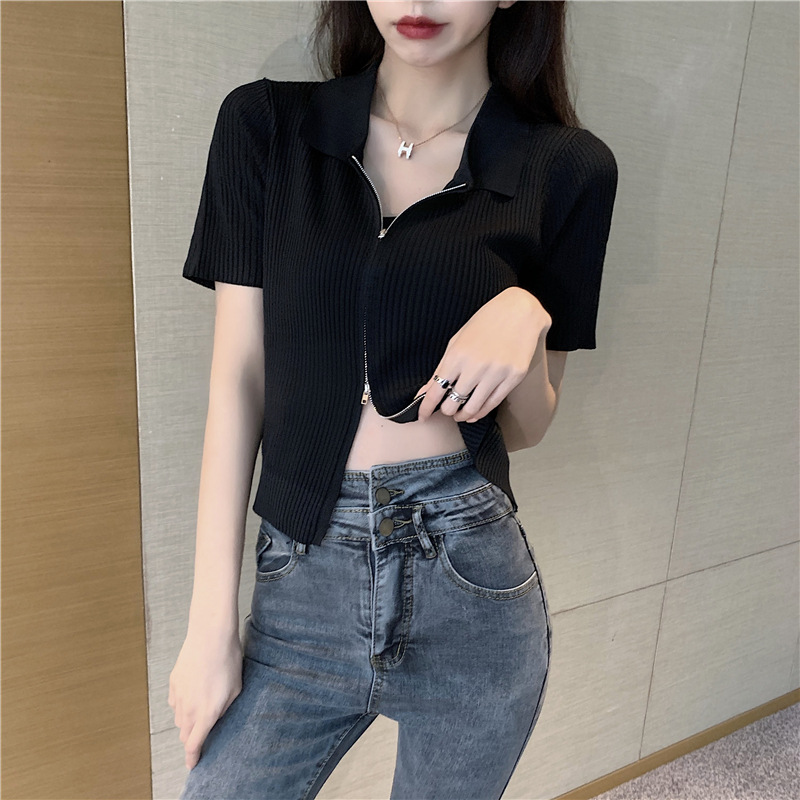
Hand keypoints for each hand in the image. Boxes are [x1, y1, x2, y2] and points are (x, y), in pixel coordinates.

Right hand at [168, 628, 242, 769]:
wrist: (210, 635)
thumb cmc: (228, 660)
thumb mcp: (236, 689)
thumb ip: (224, 709)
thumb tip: (216, 717)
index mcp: (206, 714)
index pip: (194, 746)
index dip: (192, 758)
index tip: (193, 764)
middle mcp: (189, 709)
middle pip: (185, 735)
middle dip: (192, 739)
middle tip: (203, 732)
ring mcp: (179, 696)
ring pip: (179, 719)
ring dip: (188, 720)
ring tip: (202, 706)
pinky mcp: (173, 683)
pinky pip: (175, 702)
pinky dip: (182, 704)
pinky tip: (193, 692)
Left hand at [416, 287, 550, 423]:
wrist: (519, 311)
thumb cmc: (485, 323)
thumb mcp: (457, 341)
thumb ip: (441, 368)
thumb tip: (425, 391)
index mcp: (457, 355)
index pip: (436, 391)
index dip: (426, 408)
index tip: (423, 416)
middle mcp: (476, 367)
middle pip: (453, 403)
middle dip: (446, 410)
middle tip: (446, 410)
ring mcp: (497, 373)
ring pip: (473, 408)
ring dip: (463, 415)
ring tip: (460, 414)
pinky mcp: (513, 378)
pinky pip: (493, 403)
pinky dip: (481, 412)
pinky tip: (475, 412)